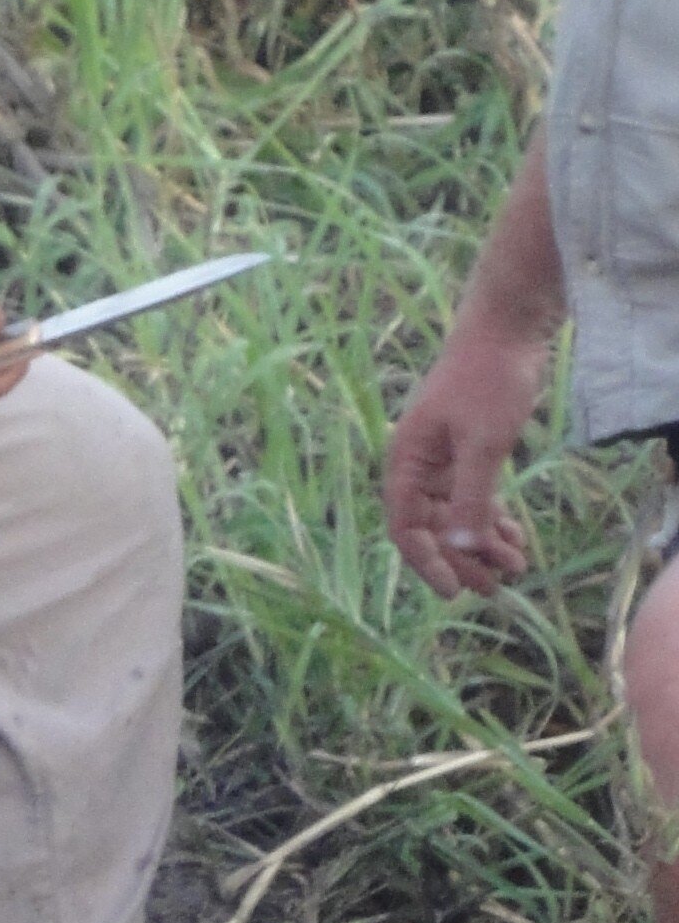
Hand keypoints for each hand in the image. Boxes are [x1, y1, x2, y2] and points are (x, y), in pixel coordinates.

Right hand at [383, 326, 549, 595]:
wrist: (507, 331)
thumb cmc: (487, 382)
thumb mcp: (482, 445)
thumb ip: (470, 499)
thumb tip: (462, 550)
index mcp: (406, 461)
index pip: (405, 526)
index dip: (427, 562)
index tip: (454, 592)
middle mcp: (418, 464)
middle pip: (432, 527)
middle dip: (463, 559)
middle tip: (496, 589)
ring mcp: (443, 459)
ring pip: (457, 515)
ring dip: (483, 543)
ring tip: (517, 565)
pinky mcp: (469, 451)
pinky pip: (475, 497)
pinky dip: (493, 518)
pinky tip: (515, 537)